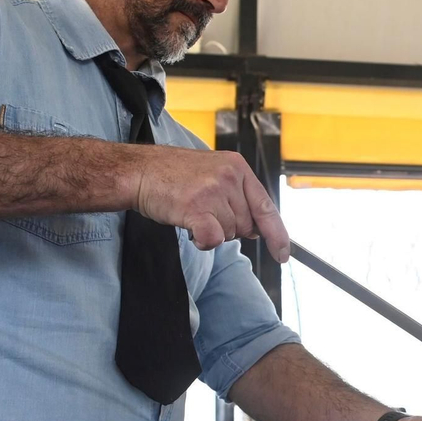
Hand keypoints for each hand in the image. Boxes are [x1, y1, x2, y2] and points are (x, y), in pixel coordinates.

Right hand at [127, 146, 290, 256]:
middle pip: (246, 224)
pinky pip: (214, 239)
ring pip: (229, 233)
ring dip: (212, 231)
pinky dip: (204, 241)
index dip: (277, 234)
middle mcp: (230, 177)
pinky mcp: (196, 207)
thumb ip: (238, 198)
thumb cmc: (172, 175)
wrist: (139, 171)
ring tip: (192, 213)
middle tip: (205, 213)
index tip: (283, 253)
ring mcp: (213, 191)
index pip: (266, 206)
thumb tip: (258, 230)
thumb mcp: (213, 174)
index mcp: (238, 167)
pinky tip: (191, 228)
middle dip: (228, 228)